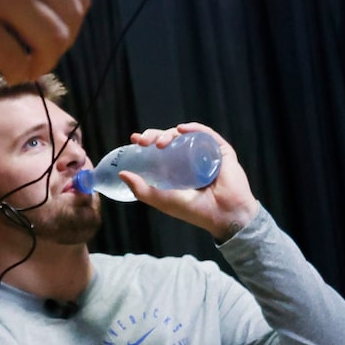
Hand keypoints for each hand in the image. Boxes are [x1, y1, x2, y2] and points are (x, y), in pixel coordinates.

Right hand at [0, 0, 89, 79]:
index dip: (75, 6)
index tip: (62, 18)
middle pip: (69, 14)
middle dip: (65, 37)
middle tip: (46, 48)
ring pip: (49, 39)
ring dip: (45, 59)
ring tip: (30, 65)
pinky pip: (10, 56)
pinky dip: (16, 71)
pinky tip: (9, 72)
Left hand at [118, 123, 257, 239]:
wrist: (223, 215)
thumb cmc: (194, 210)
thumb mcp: (162, 200)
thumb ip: (141, 189)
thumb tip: (121, 174)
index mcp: (178, 168)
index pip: (161, 149)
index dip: (148, 141)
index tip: (135, 140)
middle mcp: (191, 158)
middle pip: (171, 139)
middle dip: (155, 135)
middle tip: (144, 141)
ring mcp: (207, 153)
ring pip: (186, 135)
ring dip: (170, 133)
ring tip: (161, 143)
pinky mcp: (222, 151)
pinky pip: (208, 134)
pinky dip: (195, 128)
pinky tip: (182, 129)